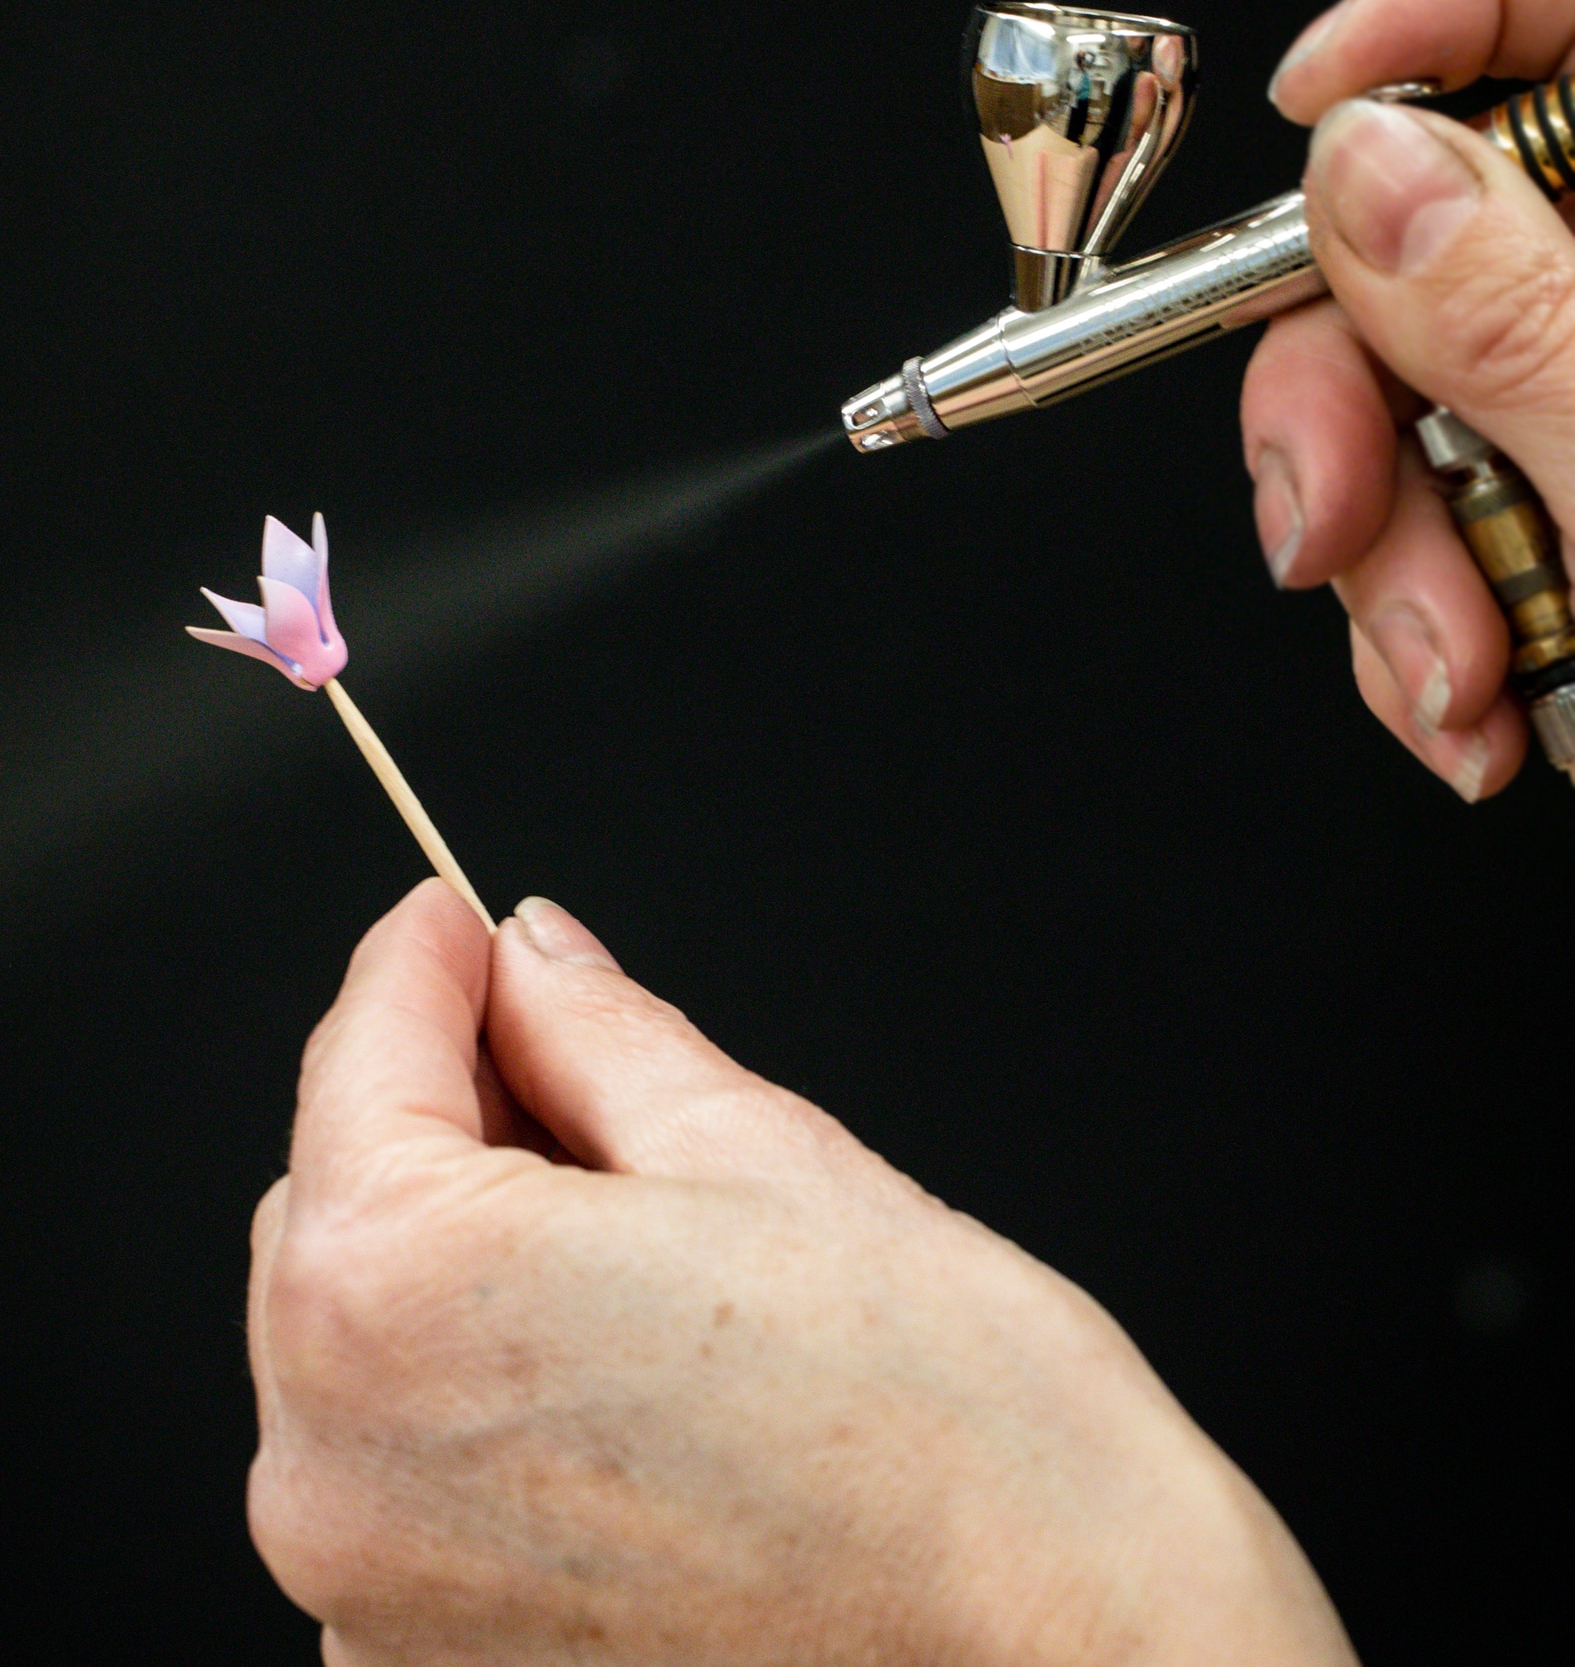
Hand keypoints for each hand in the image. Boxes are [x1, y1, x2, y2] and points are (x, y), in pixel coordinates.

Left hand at [248, 879, 1356, 1665]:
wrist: (1071, 1664)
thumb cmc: (953, 1434)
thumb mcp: (764, 1155)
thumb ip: (601, 1036)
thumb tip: (536, 959)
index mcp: (401, 1292)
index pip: (357, 1060)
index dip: (422, 962)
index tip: (458, 924)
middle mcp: (334, 1468)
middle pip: (335, 1204)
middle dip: (445, 1113)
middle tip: (578, 1071)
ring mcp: (366, 1602)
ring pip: (358, 1344)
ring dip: (458, 1260)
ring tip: (630, 1241)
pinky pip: (400, 1480)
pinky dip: (472, 1402)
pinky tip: (615, 1379)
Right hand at [1242, 0, 1574, 797]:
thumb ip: (1523, 315)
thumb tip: (1368, 175)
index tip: (1317, 101)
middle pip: (1463, 215)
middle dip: (1355, 391)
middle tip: (1330, 511)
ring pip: (1441, 387)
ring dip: (1396, 553)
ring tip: (1455, 679)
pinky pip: (1473, 505)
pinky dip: (1443, 618)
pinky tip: (1477, 703)